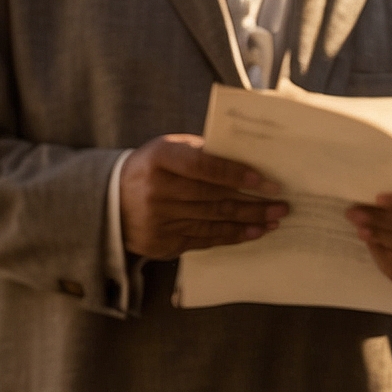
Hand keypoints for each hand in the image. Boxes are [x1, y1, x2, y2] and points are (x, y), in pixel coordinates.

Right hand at [119, 134, 287, 260]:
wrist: (110, 202)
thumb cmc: (152, 168)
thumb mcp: (169, 150)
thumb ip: (202, 153)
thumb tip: (249, 159)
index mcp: (160, 158)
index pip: (205, 166)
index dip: (236, 174)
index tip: (265, 181)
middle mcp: (157, 190)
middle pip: (214, 198)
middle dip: (252, 202)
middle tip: (281, 203)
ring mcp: (158, 220)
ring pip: (213, 221)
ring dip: (248, 221)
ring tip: (274, 218)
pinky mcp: (163, 242)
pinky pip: (204, 239)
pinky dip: (232, 235)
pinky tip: (253, 232)